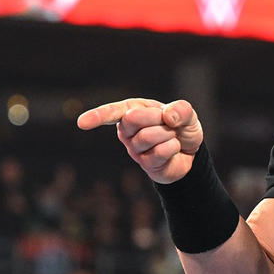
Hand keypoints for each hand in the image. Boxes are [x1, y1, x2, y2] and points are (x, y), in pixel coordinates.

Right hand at [77, 98, 203, 183]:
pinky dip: (172, 147)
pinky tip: (173, 149)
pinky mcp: (145, 164)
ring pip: (147, 137)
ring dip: (167, 134)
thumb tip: (168, 117)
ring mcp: (134, 148)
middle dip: (155, 117)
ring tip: (170, 136)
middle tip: (167, 122)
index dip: (97, 116)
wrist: (191, 152)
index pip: (112, 112)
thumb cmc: (181, 127)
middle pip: (132, 119)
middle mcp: (127, 129)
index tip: (82, 123)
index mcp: (132, 110)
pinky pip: (158, 152)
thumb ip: (180, 110)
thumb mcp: (186, 113)